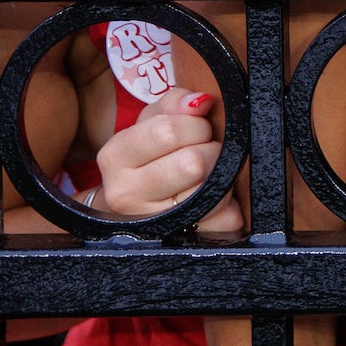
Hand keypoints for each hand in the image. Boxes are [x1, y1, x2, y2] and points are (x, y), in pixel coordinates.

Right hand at [89, 87, 239, 229]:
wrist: (134, 210)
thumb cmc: (148, 157)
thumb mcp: (151, 122)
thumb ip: (173, 104)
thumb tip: (199, 102)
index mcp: (114, 157)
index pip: (168, 131)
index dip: (195, 125)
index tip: (196, 129)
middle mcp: (125, 194)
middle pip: (192, 162)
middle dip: (211, 149)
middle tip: (206, 151)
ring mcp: (151, 224)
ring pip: (212, 191)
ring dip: (223, 176)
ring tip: (209, 175)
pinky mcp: (183, 243)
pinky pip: (225, 218)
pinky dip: (230, 205)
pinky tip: (214, 200)